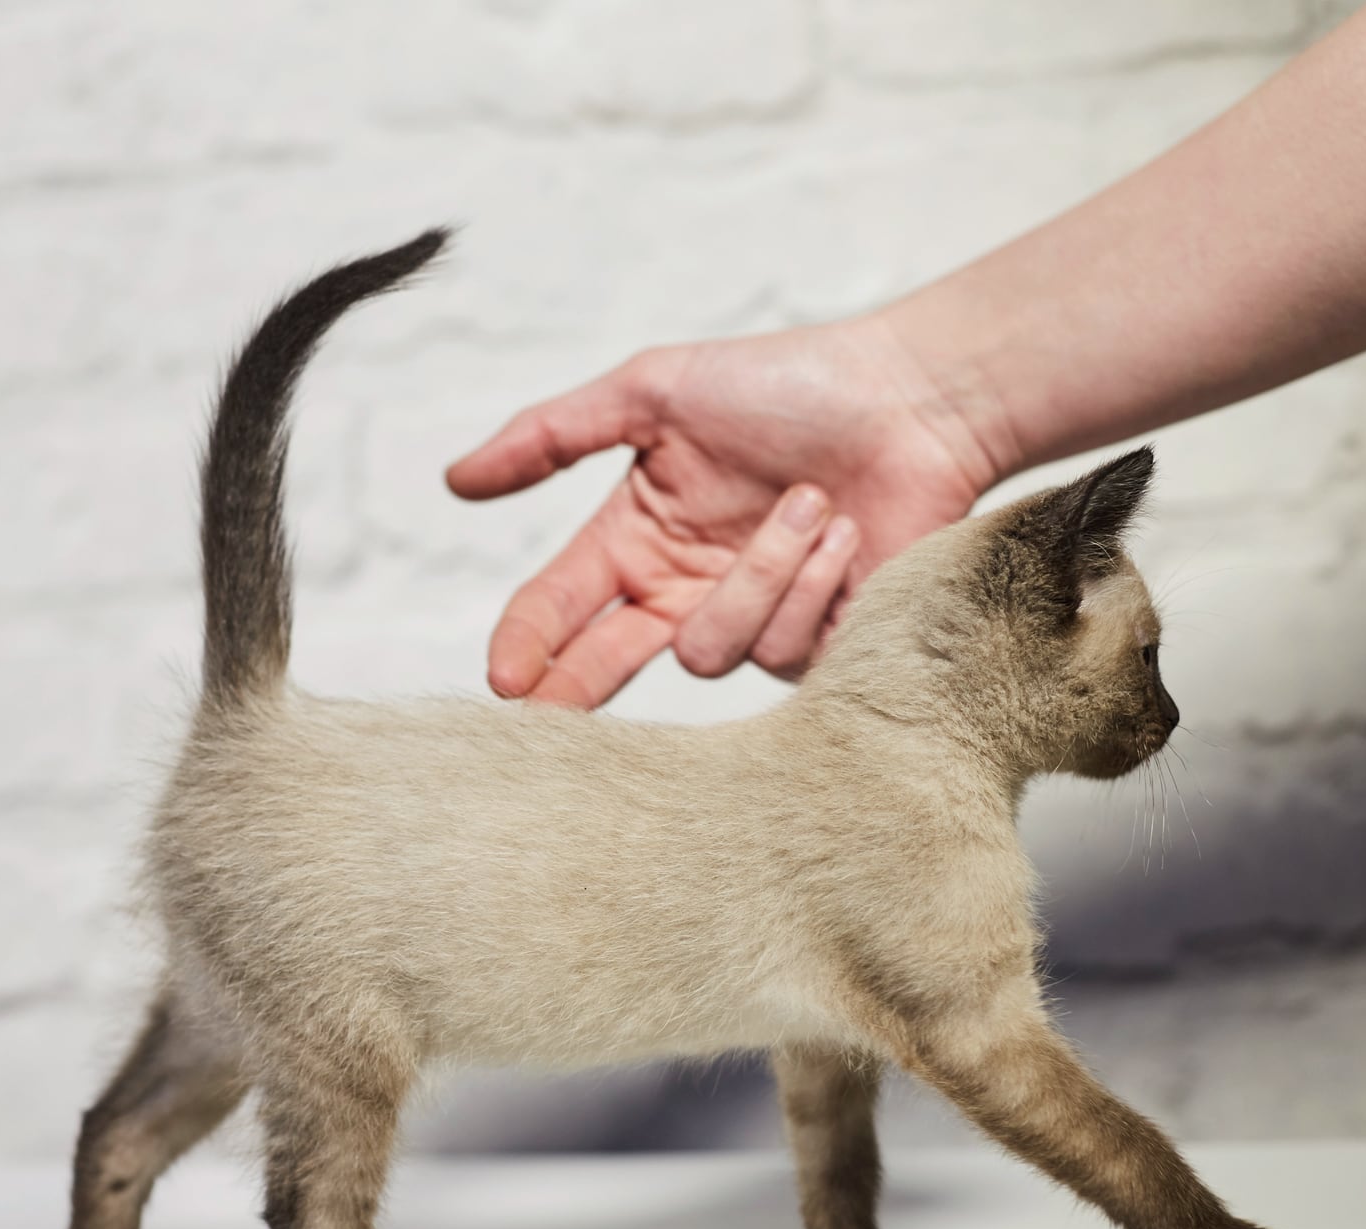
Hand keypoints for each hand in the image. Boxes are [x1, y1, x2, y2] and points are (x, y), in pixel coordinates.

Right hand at [446, 316, 1001, 707]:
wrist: (911, 402)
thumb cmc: (788, 385)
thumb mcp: (655, 390)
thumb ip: (553, 435)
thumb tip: (455, 481)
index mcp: (638, 538)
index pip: (562, 602)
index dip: (528, 640)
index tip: (504, 673)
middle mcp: (684, 592)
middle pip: (606, 667)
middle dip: (571, 689)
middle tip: (540, 706)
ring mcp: (749, 624)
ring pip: (710, 651)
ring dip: (761, 573)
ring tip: (811, 502)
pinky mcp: (814, 649)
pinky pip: (783, 649)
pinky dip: (814, 581)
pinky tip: (846, 534)